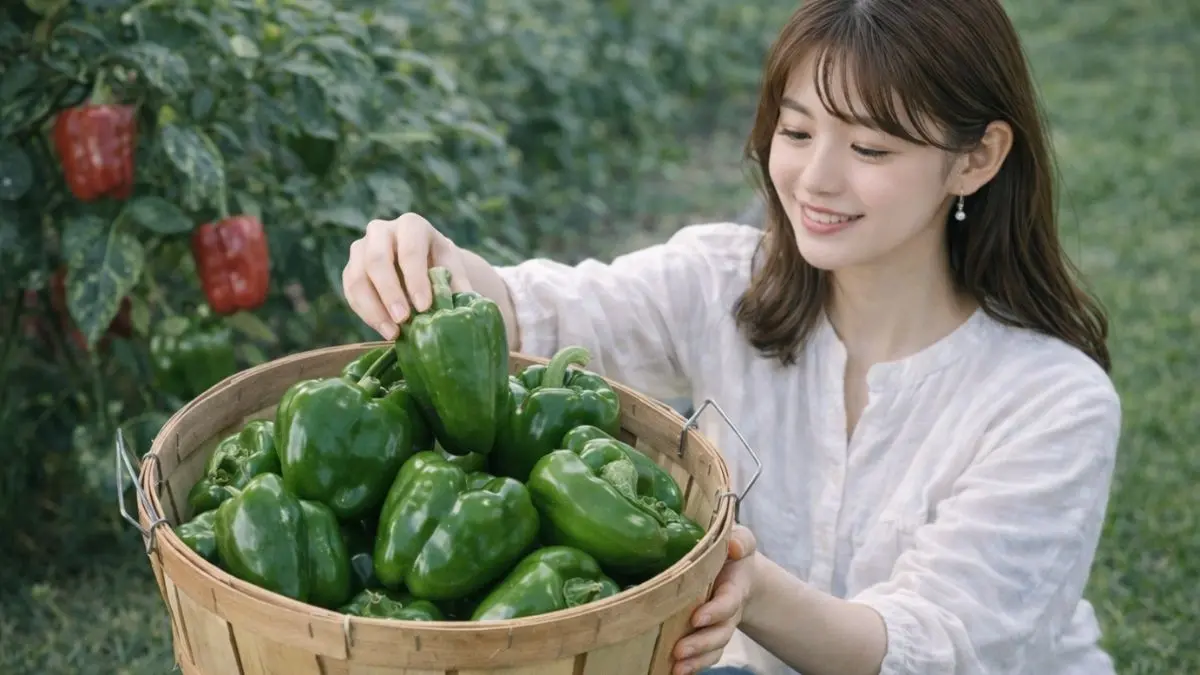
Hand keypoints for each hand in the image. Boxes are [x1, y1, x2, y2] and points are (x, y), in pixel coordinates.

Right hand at [341, 213, 473, 339]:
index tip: (425, 306)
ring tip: (393, 333)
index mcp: (412, 225)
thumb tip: (471, 307)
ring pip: (358, 276)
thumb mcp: (453, 271)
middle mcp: (382, 231)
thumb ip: (459, 286)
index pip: (410, 249)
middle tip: (404, 320)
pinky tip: (383, 330)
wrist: (420, 265)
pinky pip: (350, 291)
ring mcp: (361, 249)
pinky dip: (365, 313)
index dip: (416, 278)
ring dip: (374, 307)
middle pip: (377, 259)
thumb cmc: (440, 267)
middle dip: (390, 292)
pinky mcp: (350, 269)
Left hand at [672, 525, 758, 674]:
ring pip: (713, 648)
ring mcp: (718, 626)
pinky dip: (693, 665)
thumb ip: (741, 539)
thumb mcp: (741, 540)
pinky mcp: (707, 634)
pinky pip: (705, 655)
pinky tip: (674, 671)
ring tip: (675, 666)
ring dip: (695, 660)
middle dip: (701, 644)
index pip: (728, 603)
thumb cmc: (733, 553)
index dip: (715, 612)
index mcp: (733, 588)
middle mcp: (728, 612)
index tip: (697, 618)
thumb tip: (734, 546)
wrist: (738, 572)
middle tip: (679, 650)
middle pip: (720, 633)